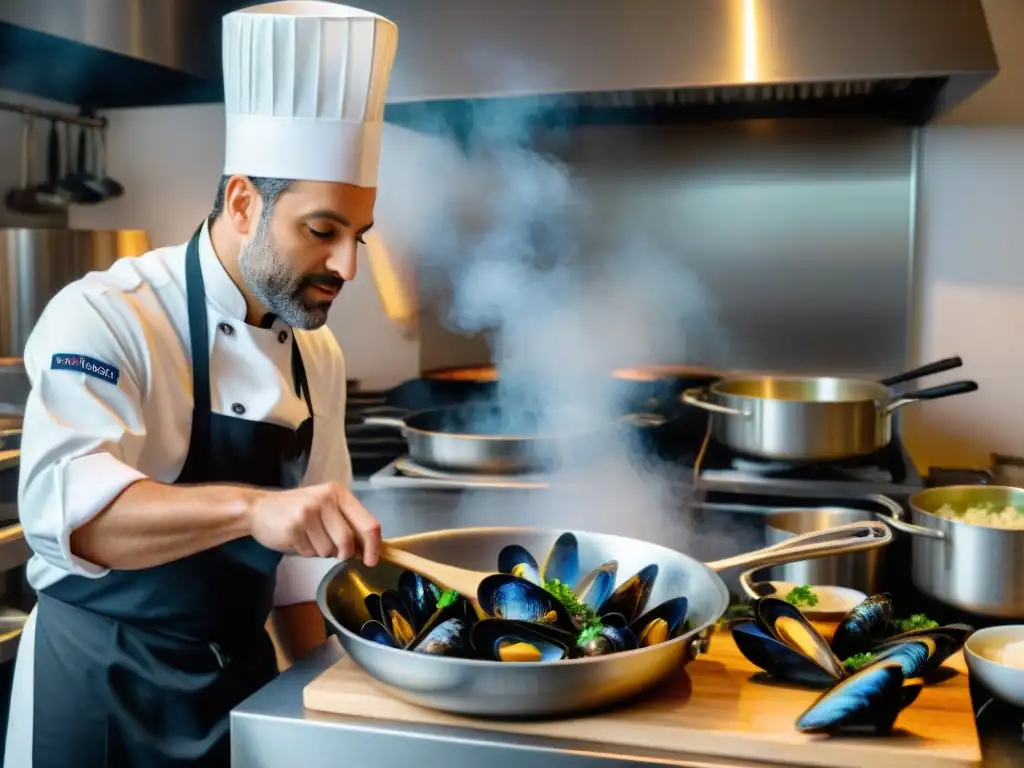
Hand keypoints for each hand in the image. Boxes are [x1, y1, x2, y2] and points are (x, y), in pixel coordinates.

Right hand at [248, 481, 380, 565]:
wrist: (259, 508)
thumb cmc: (297, 511)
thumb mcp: (327, 510)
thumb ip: (347, 525)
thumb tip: (367, 551)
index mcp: (339, 494)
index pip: (369, 524)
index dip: (373, 547)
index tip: (372, 561)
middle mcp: (326, 500)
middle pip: (348, 541)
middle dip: (342, 553)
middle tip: (330, 549)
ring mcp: (309, 512)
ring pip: (329, 550)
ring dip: (320, 552)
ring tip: (308, 537)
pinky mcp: (294, 527)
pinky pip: (310, 553)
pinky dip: (305, 552)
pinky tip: (297, 539)